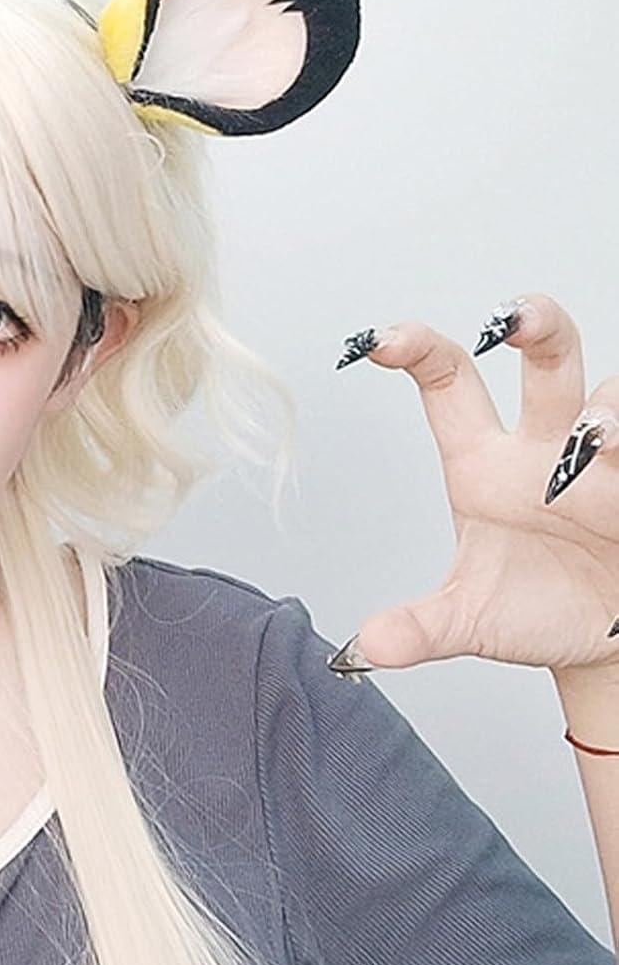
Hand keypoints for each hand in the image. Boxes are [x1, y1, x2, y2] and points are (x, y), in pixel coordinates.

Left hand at [333, 292, 618, 675]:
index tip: (377, 339)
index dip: (416, 350)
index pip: (447, 385)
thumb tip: (370, 647)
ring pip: (613, 399)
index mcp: (483, 464)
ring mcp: (604, 462)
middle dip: (537, 325)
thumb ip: (418, 629)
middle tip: (520, 317)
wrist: (601, 643)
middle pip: (545, 360)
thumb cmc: (532, 610)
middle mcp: (544, 446)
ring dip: (609, 410)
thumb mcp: (467, 623)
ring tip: (596, 438)